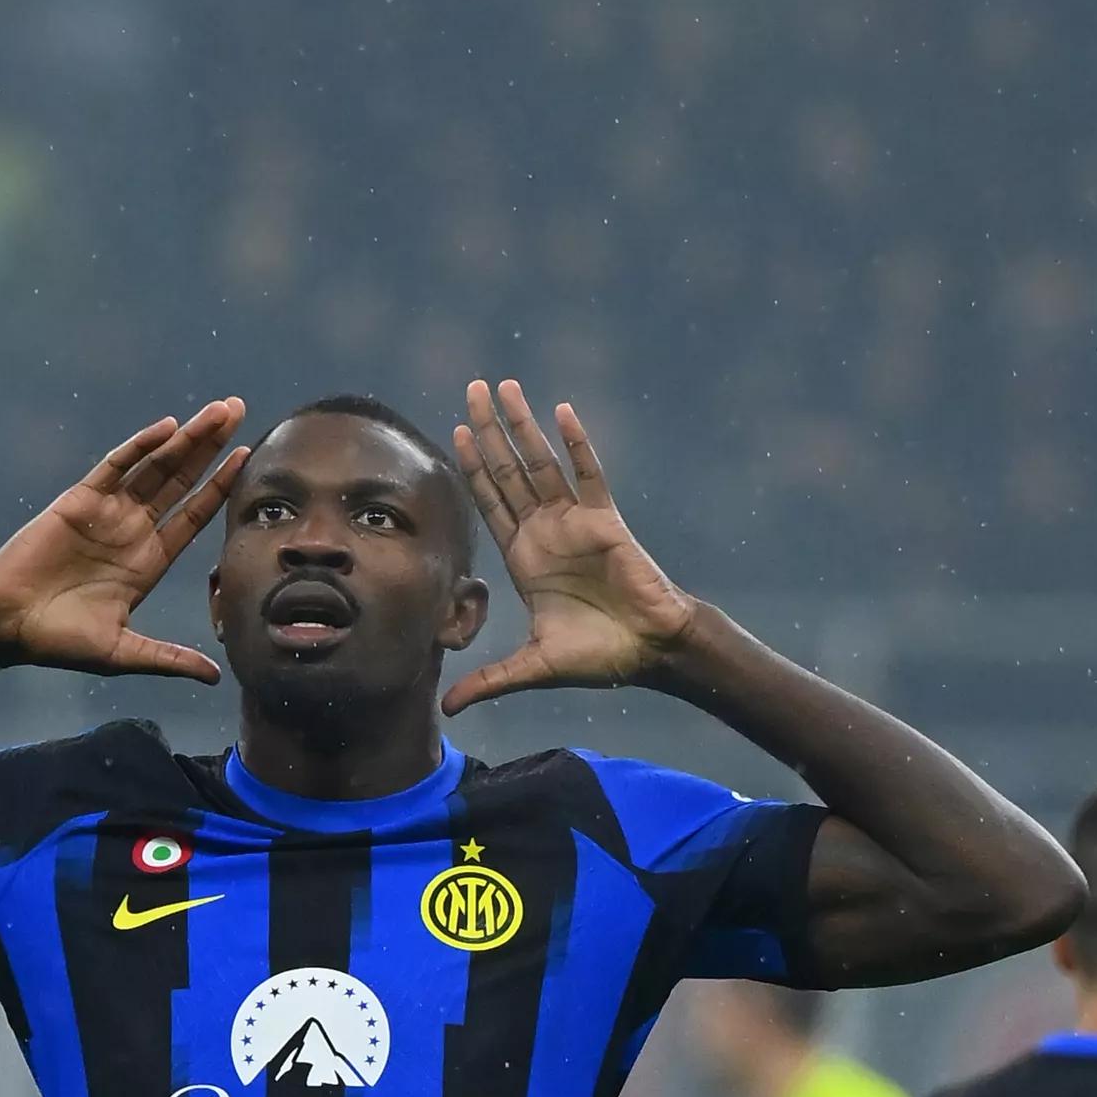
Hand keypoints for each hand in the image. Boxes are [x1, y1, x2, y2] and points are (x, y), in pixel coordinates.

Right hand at [0, 401, 247, 684]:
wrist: (5, 624)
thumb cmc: (59, 640)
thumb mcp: (122, 652)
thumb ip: (168, 657)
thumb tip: (214, 676)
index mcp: (149, 560)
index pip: (193, 514)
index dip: (220, 486)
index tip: (247, 458)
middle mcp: (134, 529)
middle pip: (181, 479)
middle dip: (210, 446)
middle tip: (238, 410)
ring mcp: (108, 511)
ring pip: (155, 466)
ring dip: (186, 438)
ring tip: (218, 411)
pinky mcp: (79, 500)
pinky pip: (115, 466)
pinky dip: (140, 446)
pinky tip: (166, 428)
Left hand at [441, 380, 695, 714]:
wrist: (650, 651)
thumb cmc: (599, 656)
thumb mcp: (533, 667)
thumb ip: (490, 681)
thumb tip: (447, 709)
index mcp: (524, 557)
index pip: (490, 501)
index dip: (472, 467)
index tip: (452, 432)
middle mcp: (545, 531)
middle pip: (508, 470)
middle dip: (488, 431)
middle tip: (470, 389)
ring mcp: (574, 521)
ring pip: (541, 462)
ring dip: (522, 425)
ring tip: (503, 387)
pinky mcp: (606, 520)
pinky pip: (588, 474)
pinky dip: (575, 443)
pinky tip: (559, 412)